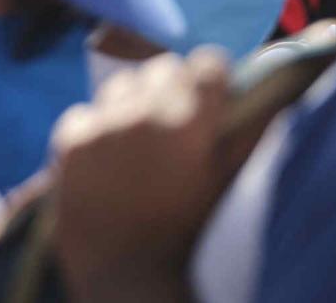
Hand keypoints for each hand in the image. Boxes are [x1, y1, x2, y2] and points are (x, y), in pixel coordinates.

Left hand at [49, 49, 234, 301]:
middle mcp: (144, 114)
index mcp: (190, 123)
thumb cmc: (187, 228)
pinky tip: (107, 161)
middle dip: (173, 90)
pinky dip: (96, 127)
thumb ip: (251, 128)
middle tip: (174, 127)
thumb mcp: (228, 179)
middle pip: (164, 67)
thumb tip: (267, 85)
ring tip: (139, 145)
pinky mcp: (68, 137)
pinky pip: (86, 110)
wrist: (125, 272)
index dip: (212, 80)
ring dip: (132, 104)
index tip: (212, 99)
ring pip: (122, 84)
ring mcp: (102, 124)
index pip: (208, 63)